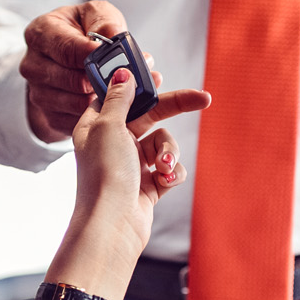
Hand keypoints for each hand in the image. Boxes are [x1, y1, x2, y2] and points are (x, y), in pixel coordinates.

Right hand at [22, 0, 161, 143]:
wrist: (65, 59)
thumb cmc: (80, 33)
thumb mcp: (93, 15)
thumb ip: (104, 21)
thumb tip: (115, 35)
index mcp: (41, 33)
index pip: (65, 49)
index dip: (91, 55)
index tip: (110, 57)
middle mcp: (32, 64)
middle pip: (71, 79)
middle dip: (100, 79)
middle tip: (122, 76)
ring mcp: (37, 92)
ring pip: (75, 102)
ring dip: (100, 98)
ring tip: (115, 87)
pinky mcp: (48, 115)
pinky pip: (76, 120)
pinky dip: (95, 114)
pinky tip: (105, 102)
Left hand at [42, 66, 208, 299]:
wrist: (112, 226)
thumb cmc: (104, 175)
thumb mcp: (108, 126)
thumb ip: (119, 98)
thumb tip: (123, 73)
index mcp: (96, 126)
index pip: (120, 95)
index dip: (141, 84)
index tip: (159, 74)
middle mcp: (113, 143)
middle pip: (151, 116)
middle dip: (176, 109)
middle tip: (203, 98)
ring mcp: (132, 165)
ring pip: (164, 144)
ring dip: (169, 152)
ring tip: (162, 167)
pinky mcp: (148, 186)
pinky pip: (170, 169)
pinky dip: (171, 173)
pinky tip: (164, 182)